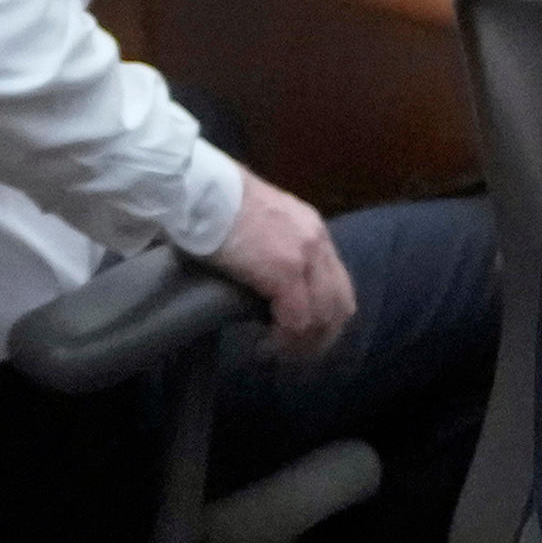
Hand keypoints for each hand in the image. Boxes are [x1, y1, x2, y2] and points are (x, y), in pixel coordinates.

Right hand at [209, 170, 356, 358]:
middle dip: (321, 336)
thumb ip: (276, 246)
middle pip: (339, 305)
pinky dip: (285, 339)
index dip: (326, 315)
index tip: (304, 334)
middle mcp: (318, 242)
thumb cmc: (217, 202)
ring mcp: (304, 257)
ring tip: (279, 353)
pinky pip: (297, 319)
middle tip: (296, 353)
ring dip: (303, 342)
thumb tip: (269, 279)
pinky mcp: (284, 272)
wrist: (202, 189)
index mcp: (313, 229)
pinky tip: (267, 344)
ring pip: (322, 317)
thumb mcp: (262, 220)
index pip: (338, 283)